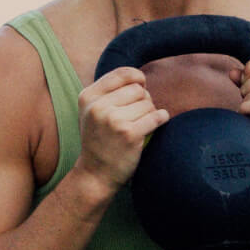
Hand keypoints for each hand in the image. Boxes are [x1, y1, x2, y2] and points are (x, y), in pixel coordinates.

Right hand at [72, 67, 166, 188]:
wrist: (95, 175)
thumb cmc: (98, 141)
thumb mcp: (92, 112)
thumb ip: (108, 92)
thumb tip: (139, 76)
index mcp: (88, 97)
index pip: (122, 74)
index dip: (137, 78)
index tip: (141, 86)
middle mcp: (98, 106)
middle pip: (138, 89)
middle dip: (143, 101)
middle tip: (136, 117)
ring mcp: (113, 120)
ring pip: (148, 104)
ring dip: (149, 114)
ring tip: (137, 127)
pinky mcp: (129, 134)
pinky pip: (157, 117)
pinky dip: (161, 120)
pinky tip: (152, 127)